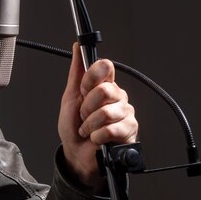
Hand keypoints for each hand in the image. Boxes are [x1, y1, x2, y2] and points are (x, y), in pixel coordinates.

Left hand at [58, 43, 137, 191]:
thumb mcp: (70, 96)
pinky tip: (96, 138)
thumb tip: (77, 46)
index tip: (82, 90)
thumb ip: (76, 72)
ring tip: (89, 129)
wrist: (76, 153)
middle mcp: (118, 96)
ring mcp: (125, 112)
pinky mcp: (130, 130)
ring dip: (90, 124)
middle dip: (87, 107)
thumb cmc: (73, 126)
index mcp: (104, 85)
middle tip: (84, 115)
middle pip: (105, 90)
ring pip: (107, 112)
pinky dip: (97, 136)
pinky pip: (112, 129)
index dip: (91, 78)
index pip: (106, 66)